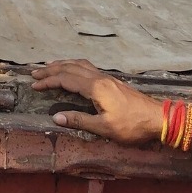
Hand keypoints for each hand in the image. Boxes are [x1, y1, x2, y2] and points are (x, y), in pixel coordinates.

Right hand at [31, 59, 162, 145]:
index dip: (48, 81)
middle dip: (51, 69)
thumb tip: (56, 117)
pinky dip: (74, 66)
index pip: (65, 79)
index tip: (34, 85)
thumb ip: (80, 121)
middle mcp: (99, 78)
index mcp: (95, 87)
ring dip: (62, 64)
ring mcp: (106, 77)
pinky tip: (73, 70)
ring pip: (79, 64)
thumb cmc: (132, 126)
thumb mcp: (105, 128)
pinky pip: (87, 67)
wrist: (157, 118)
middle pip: (70, 68)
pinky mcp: (112, 81)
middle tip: (34, 73)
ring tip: (49, 66)